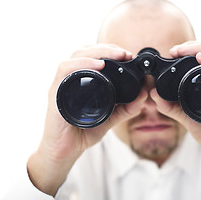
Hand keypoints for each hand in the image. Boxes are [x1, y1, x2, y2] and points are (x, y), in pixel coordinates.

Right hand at [27, 44, 146, 195]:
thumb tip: (144, 94)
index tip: (128, 55)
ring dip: (97, 52)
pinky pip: (65, 71)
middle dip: (107, 48)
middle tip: (125, 53)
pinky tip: (98, 65)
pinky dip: (82, 64)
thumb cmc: (83, 131)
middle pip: (85, 51)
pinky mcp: (55, 93)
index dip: (110, 51)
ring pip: (76, 56)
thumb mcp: (111, 118)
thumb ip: (127, 108)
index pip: (93, 56)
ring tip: (115, 55)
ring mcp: (62, 84)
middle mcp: (71, 79)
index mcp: (82, 80)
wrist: (66, 151)